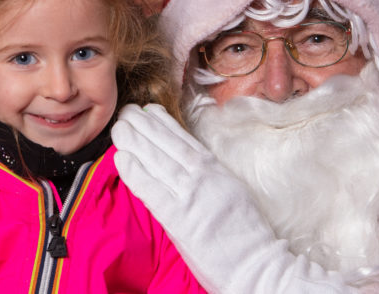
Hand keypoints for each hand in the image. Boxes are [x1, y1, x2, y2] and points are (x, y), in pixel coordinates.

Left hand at [112, 104, 353, 293]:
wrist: (258, 267)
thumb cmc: (246, 238)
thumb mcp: (232, 195)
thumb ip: (210, 180)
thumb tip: (186, 168)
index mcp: (219, 172)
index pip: (187, 141)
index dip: (165, 124)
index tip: (149, 111)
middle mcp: (205, 178)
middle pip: (169, 145)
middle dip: (145, 125)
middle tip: (126, 111)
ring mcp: (192, 196)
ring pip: (158, 160)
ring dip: (136, 141)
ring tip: (119, 127)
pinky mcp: (180, 218)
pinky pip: (152, 190)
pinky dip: (136, 172)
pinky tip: (122, 159)